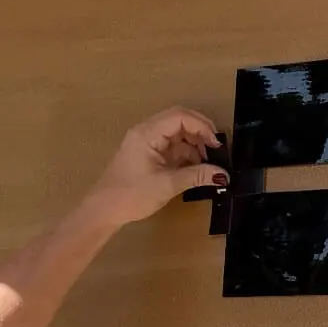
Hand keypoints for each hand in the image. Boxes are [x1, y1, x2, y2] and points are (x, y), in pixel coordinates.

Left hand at [87, 109, 224, 227]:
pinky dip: (186, 153)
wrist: (104, 210)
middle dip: (200, 132)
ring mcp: (147, 142)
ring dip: (194, 144)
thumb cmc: (131, 195)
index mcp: (147, 133)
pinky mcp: (148, 153)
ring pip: (177, 133)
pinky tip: (196, 168)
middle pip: (179, 120)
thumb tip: (223, 175)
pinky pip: (172, 146)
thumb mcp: (167, 185)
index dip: (202, 126)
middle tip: (217, 150)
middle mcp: (146, 131)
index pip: (180, 116)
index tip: (217, 144)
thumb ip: (197, 176)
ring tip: (208, 162)